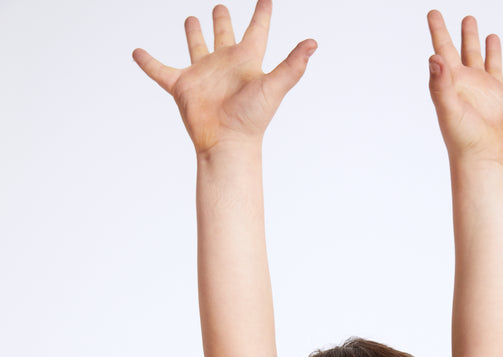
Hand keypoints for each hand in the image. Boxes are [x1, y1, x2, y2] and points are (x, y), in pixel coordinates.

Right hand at [132, 0, 316, 153]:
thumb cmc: (252, 120)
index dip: (262, 14)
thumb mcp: (273, 86)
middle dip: (222, 20)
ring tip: (190, 20)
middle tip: (219, 6)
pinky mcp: (182, 87)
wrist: (228, 144)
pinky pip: (161, 71)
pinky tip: (137, 52)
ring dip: (194, 34)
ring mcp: (203, 75)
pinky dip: (148, 63)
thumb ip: (292, 65)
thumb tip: (313, 43)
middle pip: (224, 35)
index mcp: (247, 61)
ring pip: (196, 48)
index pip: (257, 30)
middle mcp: (225, 65)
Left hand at [427, 10, 502, 168]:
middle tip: (468, 18)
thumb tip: (434, 56)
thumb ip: (440, 83)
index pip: (445, 51)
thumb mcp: (448, 109)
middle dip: (467, 36)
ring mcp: (495, 97)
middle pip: (470, 54)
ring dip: (493, 51)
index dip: (439, 31)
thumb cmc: (463, 141)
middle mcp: (475, 87)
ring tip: (492, 35)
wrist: (485, 164)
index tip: (433, 13)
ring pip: (494, 67)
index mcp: (457, 84)